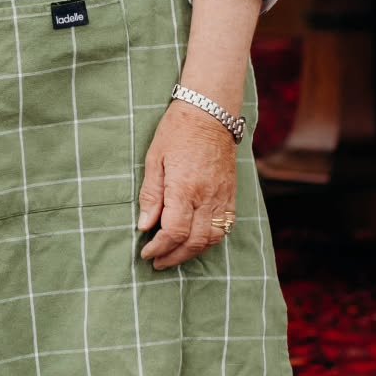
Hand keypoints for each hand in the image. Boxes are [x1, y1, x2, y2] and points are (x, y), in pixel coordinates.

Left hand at [136, 99, 237, 269]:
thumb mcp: (154, 158)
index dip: (159, 247)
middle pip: (193, 241)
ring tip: (173, 257)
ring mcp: (222, 198)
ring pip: (211, 240)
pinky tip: (195, 243)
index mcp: (185, 188)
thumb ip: (151, 194)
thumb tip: (144, 225)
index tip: (146, 252)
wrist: (210, 113)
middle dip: (173, 257)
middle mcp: (207, 198)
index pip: (174, 231)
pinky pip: (224, 229)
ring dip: (191, 254)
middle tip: (156, 262)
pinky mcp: (231, 196)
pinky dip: (209, 242)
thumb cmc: (177, 131)